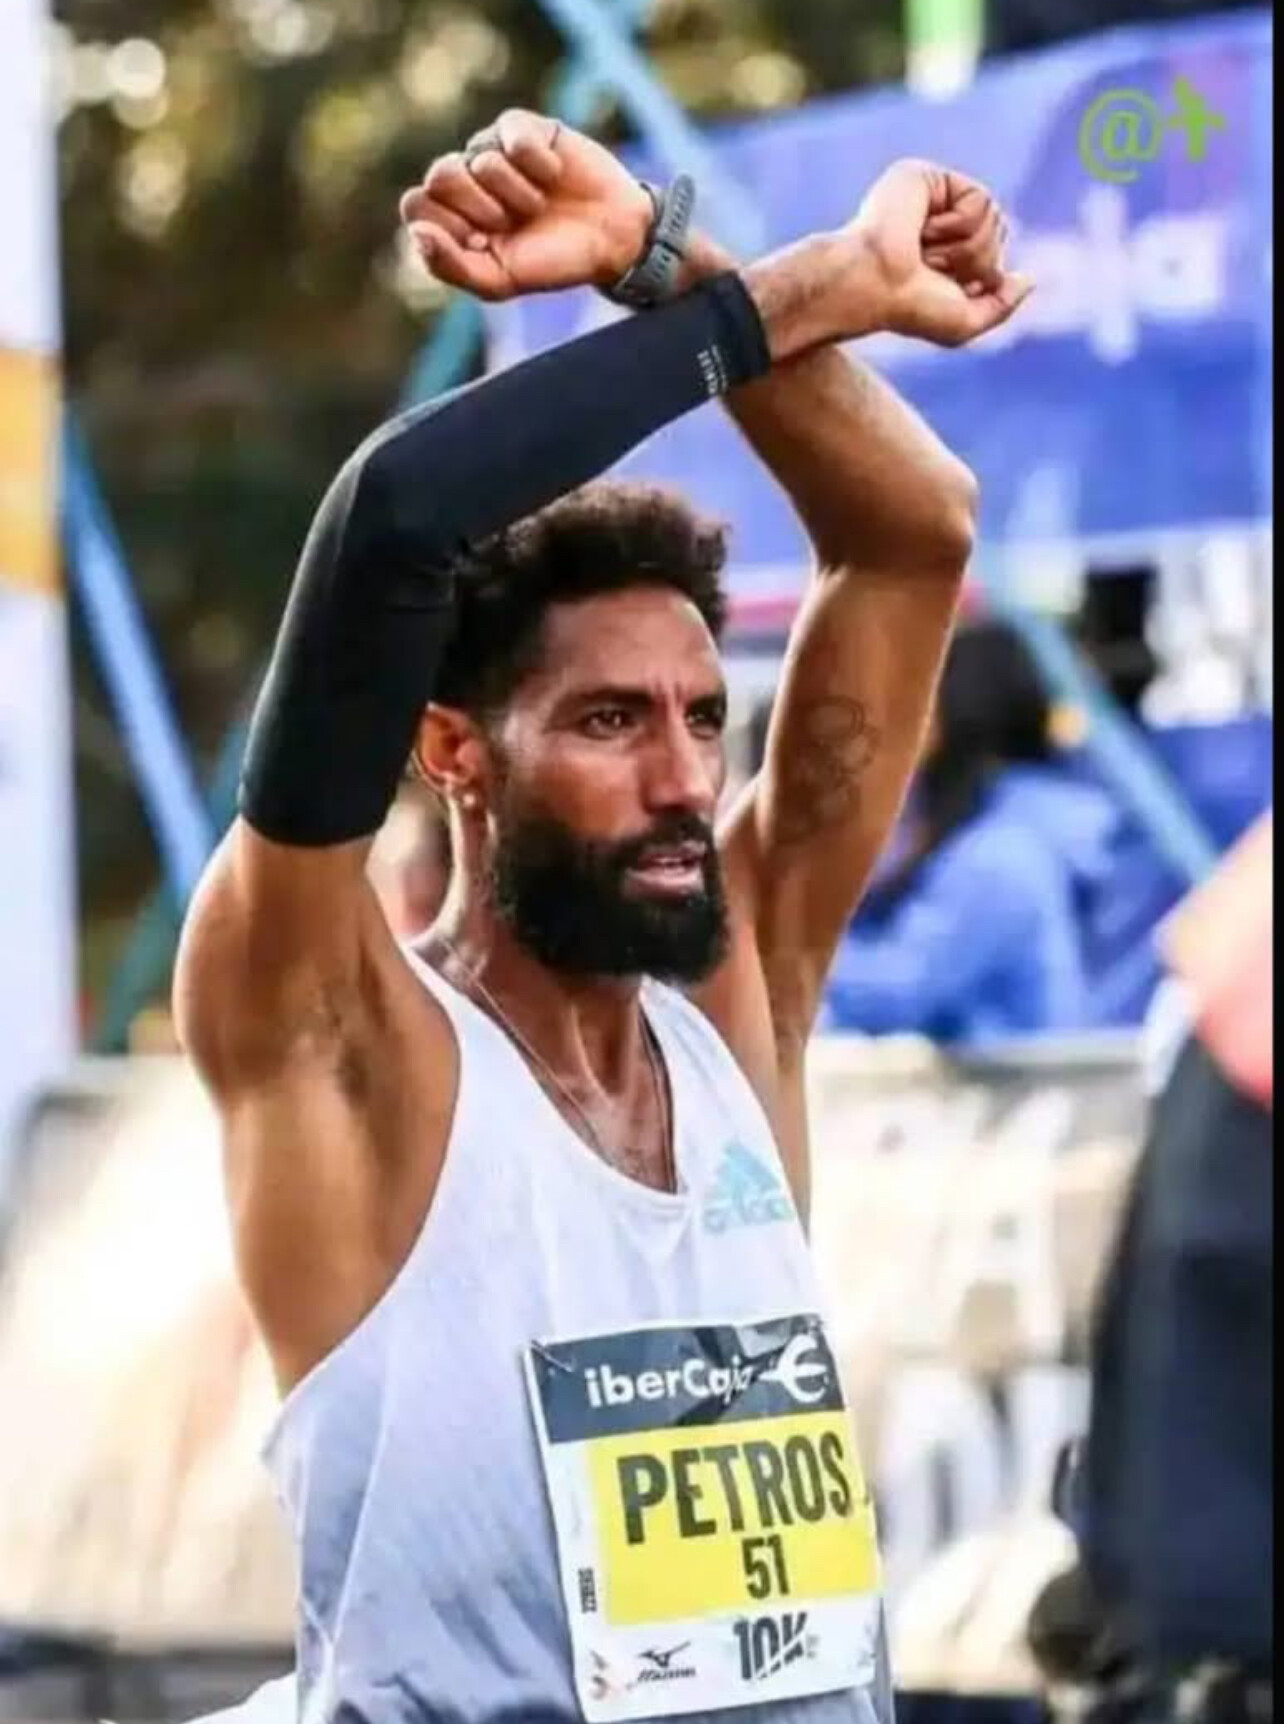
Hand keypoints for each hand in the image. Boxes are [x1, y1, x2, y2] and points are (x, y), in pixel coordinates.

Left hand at [399, 111, 654, 301]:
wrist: (612, 239)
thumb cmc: (552, 262)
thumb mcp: (500, 281)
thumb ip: (449, 266)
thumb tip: (416, 232)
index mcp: (450, 217)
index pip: (416, 205)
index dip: (448, 225)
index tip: (482, 242)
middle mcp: (465, 180)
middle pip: (439, 175)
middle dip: (481, 208)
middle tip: (512, 223)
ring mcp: (492, 150)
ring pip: (478, 159)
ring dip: (517, 194)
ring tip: (539, 206)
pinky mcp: (522, 128)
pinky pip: (512, 134)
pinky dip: (537, 164)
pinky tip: (554, 176)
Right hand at [845, 160, 1032, 346]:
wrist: (872, 284)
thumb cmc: (908, 309)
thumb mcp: (963, 324)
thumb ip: (1001, 306)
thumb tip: (1028, 279)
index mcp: (943, 253)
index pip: (994, 253)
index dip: (983, 275)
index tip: (942, 286)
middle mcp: (939, 223)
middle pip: (999, 231)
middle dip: (975, 261)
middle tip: (932, 269)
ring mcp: (932, 198)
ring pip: (993, 215)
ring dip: (965, 247)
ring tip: (925, 252)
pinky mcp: (927, 177)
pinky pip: (979, 199)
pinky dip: (958, 225)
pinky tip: (925, 231)